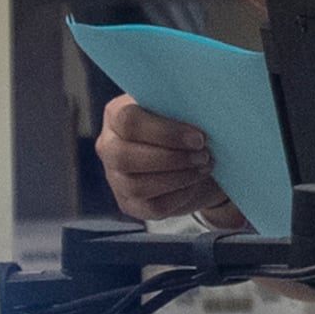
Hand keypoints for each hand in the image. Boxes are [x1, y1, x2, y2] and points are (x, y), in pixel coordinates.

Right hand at [98, 94, 229, 222]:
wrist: (198, 160)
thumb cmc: (188, 127)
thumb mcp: (184, 110)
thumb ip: (183, 107)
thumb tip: (204, 106)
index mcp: (117, 114)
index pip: (129, 122)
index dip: (166, 132)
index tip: (199, 137)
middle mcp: (109, 146)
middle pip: (125, 157)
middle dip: (172, 158)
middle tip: (204, 155)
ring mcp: (116, 178)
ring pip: (137, 185)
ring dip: (178, 177)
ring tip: (204, 167)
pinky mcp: (130, 204)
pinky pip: (153, 207)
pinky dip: (179, 196)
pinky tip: (194, 183)